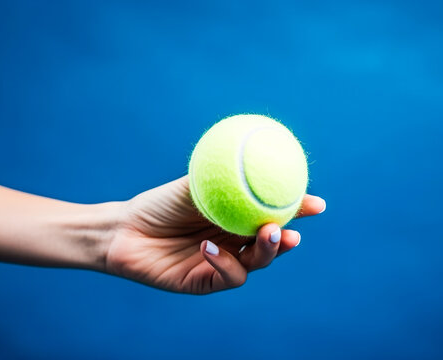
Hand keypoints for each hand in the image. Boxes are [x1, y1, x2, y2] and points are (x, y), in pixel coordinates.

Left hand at [105, 176, 325, 293]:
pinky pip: (228, 277)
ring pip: (256, 263)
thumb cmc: (160, 204)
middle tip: (292, 229)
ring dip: (265, 251)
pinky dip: (225, 263)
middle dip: (286, 237)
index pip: (272, 214)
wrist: (125, 229)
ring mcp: (222, 263)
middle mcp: (235, 241)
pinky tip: (209, 247)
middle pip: (271, 242)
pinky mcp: (206, 283)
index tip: (317, 204)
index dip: (296, 211)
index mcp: (236, 218)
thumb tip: (254, 157)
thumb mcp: (194, 186)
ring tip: (267, 234)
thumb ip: (222, 178)